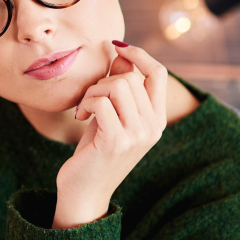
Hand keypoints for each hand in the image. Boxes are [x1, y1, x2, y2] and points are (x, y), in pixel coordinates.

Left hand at [53, 42, 167, 228]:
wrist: (84, 192)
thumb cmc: (94, 152)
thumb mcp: (110, 116)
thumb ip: (119, 87)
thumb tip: (121, 51)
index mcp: (156, 120)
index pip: (159, 73)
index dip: (139, 54)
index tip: (115, 46)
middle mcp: (153, 128)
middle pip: (131, 77)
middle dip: (102, 81)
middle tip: (88, 101)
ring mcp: (137, 135)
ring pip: (117, 85)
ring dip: (92, 92)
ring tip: (84, 110)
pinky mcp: (116, 142)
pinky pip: (102, 102)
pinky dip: (86, 104)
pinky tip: (80, 118)